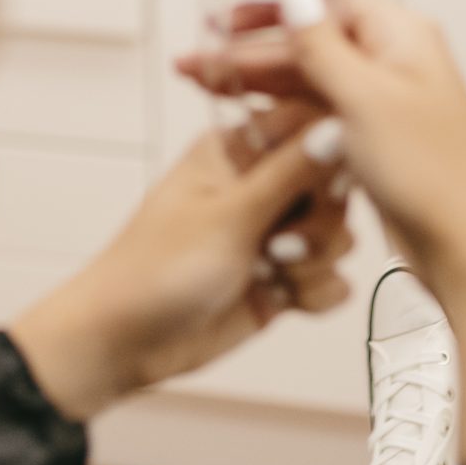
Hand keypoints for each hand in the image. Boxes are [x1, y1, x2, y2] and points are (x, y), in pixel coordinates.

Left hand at [8, 108, 349, 421]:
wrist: (125, 343)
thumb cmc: (158, 267)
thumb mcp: (229, 215)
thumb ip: (293, 171)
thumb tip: (340, 123)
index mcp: (237, 149)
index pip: (310, 121)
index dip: (332, 149)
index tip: (324, 184)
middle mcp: (260, 186)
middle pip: (337, 184)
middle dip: (323, 220)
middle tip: (281, 244)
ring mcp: (273, 234)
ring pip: (339, 234)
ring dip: (316, 259)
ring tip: (272, 272)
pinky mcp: (281, 279)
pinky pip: (331, 278)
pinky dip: (314, 292)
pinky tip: (279, 299)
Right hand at [177, 0, 465, 314]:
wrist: (464, 247)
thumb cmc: (429, 173)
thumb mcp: (364, 99)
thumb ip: (322, 44)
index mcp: (403, 38)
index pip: (328, 2)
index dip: (271, 8)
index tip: (225, 20)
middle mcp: (397, 64)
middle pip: (311, 43)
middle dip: (250, 53)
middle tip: (197, 65)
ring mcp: (386, 105)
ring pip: (309, 81)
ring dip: (258, 84)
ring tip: (205, 88)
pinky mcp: (376, 142)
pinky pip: (319, 115)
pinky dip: (281, 114)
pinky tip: (245, 121)